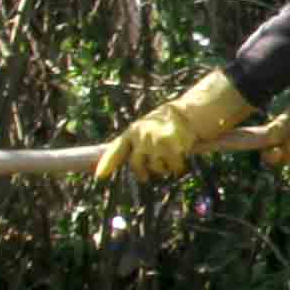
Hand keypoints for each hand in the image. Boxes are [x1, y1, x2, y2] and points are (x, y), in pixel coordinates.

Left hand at [94, 69, 253, 182]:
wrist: (189, 113)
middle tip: (148, 175)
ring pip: (156, 168)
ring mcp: (155, 143)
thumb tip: (126, 163)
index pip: (116, 149)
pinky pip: (173, 168)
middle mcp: (141, 136)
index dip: (107, 163)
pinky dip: (178, 167)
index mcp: (133, 131)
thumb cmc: (167, 122)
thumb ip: (135, 144)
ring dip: (164, 167)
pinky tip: (182, 159)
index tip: (99, 176)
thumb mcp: (146, 128)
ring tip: (172, 155)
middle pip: (136, 165)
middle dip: (143, 172)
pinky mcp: (170, 148)